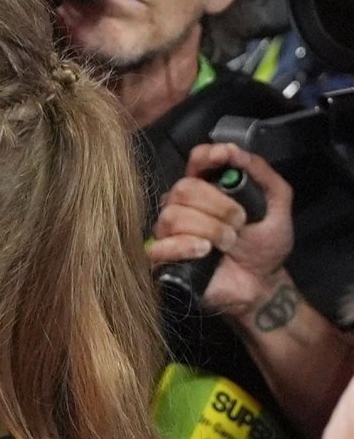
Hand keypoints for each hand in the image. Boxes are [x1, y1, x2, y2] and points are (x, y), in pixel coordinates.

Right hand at [148, 143, 292, 317]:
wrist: (259, 284)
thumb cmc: (264, 246)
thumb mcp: (277, 206)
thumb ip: (263, 176)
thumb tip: (237, 153)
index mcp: (207, 188)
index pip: (195, 160)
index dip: (207, 156)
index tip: (225, 158)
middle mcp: (183, 205)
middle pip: (183, 188)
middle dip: (217, 205)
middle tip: (239, 222)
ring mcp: (169, 231)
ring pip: (173, 216)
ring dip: (209, 229)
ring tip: (228, 243)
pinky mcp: (162, 258)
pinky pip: (160, 245)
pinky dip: (185, 246)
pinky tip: (204, 252)